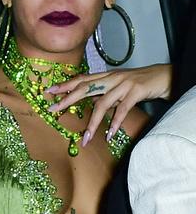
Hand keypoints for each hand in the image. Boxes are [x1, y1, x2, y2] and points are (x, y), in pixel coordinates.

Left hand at [45, 63, 170, 145]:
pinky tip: (109, 135)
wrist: (165, 76)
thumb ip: (105, 93)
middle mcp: (111, 78)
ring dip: (93, 123)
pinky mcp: (136, 92)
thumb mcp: (118, 86)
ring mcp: (123, 84)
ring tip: (85, 138)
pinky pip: (123, 109)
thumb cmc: (140, 83)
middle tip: (53, 110)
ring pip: (103, 104)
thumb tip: (91, 102)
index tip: (49, 91)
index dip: (65, 85)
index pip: (82, 79)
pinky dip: (115, 123)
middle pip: (85, 88)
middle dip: (68, 99)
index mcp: (106, 75)